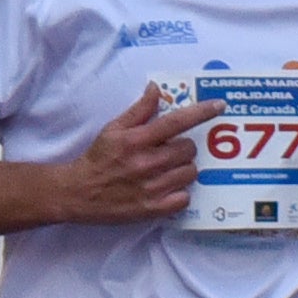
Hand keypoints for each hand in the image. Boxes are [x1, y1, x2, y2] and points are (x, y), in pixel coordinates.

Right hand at [56, 84, 221, 223]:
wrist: (78, 193)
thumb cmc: (98, 158)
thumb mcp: (113, 129)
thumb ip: (138, 110)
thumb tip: (156, 89)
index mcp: (137, 140)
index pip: (176, 122)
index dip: (202, 112)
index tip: (220, 105)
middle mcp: (146, 163)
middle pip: (189, 149)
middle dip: (184, 147)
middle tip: (170, 150)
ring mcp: (151, 188)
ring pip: (190, 173)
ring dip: (183, 169)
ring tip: (168, 170)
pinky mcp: (153, 209)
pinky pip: (184, 198)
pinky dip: (180, 193)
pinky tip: (168, 188)